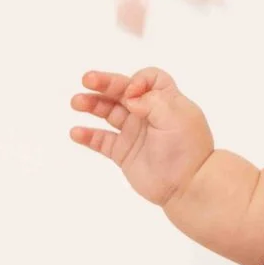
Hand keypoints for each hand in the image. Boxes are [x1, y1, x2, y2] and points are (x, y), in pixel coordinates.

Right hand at [68, 68, 214, 206]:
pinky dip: (88, 135)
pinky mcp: (123, 152)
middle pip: (122, 91)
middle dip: (105, 83)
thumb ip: (152, 101)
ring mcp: (134, 132)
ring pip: (108, 112)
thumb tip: (129, 97)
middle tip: (87, 80)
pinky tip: (76, 132)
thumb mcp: (176, 116)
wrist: (188, 185)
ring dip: (92, 104)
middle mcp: (148, 113)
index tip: (132, 93)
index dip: (137, 80)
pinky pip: (101, 140)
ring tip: (77, 102)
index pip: (149, 79)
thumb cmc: (187, 148)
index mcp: (165, 101)